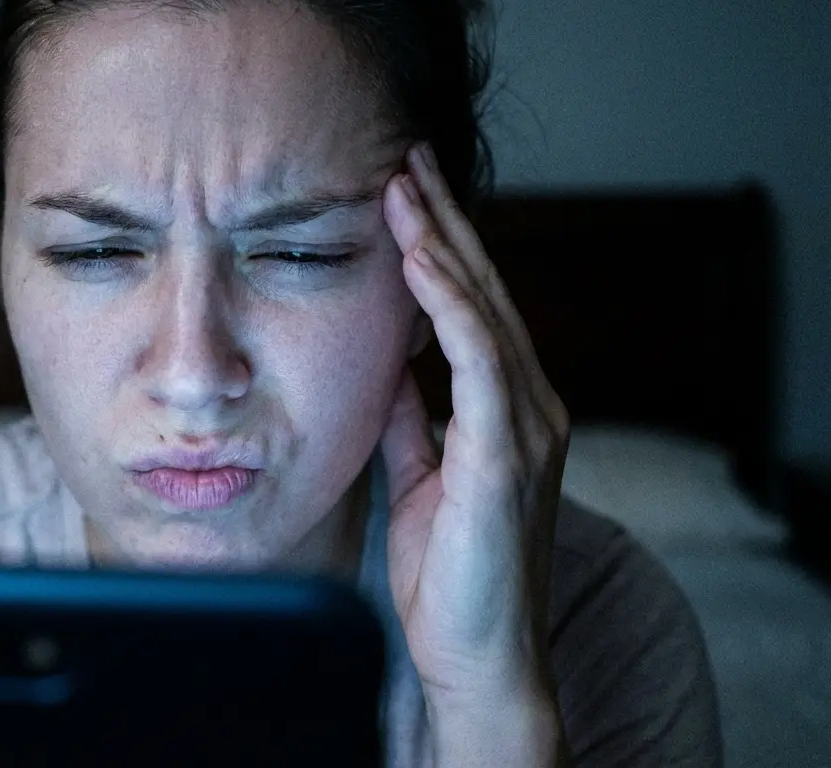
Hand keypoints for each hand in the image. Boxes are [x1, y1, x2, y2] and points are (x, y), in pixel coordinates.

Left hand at [380, 143, 569, 765]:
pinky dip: (449, 302)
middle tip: (408, 159)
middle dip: (445, 222)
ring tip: (405, 187)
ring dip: (444, 244)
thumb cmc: (449, 574)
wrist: (472, 655)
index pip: (474, 310)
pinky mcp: (507, 452)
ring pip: (485, 312)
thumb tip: (390, 363)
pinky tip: (419, 257)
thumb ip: (412, 417)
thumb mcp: (420, 474)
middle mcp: (528, 406)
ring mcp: (526, 426)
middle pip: (485, 294)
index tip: (405, 195)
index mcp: (507, 411)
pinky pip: (479, 357)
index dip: (442, 249)